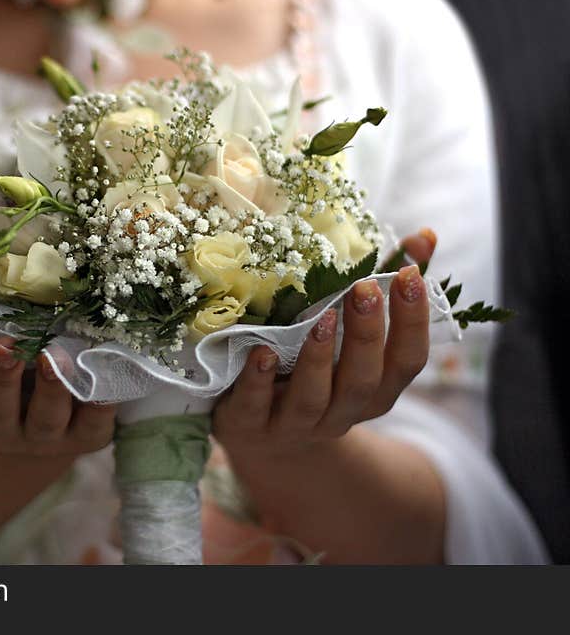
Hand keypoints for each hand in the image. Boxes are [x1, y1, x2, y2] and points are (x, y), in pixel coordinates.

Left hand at [213, 230, 436, 458]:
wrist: (259, 437)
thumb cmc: (312, 372)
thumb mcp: (347, 338)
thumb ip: (382, 289)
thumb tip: (424, 236)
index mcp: (373, 391)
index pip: (407, 362)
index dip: (412, 322)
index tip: (410, 275)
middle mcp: (339, 414)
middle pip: (363, 382)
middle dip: (366, 335)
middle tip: (364, 289)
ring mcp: (293, 425)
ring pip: (313, 399)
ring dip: (318, 358)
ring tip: (321, 318)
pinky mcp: (248, 425)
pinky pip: (255, 406)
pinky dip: (259, 380)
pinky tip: (262, 352)